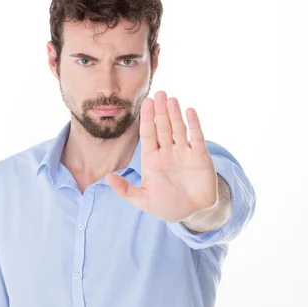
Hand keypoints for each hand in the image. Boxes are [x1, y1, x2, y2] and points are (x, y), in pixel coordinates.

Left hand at [106, 90, 218, 222]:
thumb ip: (125, 190)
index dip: (147, 119)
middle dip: (161, 111)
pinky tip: (189, 111)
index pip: (148, 134)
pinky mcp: (200, 155)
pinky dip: (193, 124)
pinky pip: (196, 137)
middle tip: (159, 93)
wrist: (194, 213)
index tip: (146, 103)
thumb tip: (107, 177)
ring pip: (178, 128)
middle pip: (163, 127)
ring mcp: (184, 152)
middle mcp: (168, 152)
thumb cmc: (167, 206)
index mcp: (152, 159)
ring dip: (175, 114)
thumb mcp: (143, 200)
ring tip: (172, 99)